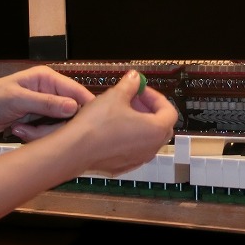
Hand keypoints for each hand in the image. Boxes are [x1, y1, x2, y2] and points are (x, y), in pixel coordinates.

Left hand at [0, 65, 94, 136]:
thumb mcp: (18, 99)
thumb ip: (46, 103)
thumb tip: (74, 107)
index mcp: (49, 80)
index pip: (77, 92)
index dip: (84, 108)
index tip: (85, 125)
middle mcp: (52, 92)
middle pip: (71, 114)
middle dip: (53, 126)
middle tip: (34, 131)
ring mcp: (47, 108)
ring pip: (60, 126)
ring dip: (42, 133)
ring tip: (21, 130)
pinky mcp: (40, 120)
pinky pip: (48, 132)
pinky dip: (36, 135)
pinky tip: (19, 131)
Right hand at [58, 69, 177, 175]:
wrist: (74, 150)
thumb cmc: (97, 124)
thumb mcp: (115, 96)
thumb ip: (130, 85)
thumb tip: (135, 78)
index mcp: (156, 130)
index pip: (169, 110)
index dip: (155, 97)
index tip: (140, 90)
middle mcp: (152, 147)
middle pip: (161, 125)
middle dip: (149, 109)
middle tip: (133, 99)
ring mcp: (139, 159)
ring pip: (147, 138)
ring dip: (139, 123)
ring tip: (120, 112)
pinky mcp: (124, 166)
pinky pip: (134, 149)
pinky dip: (129, 137)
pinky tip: (113, 129)